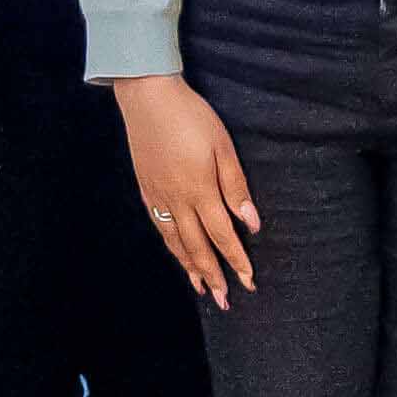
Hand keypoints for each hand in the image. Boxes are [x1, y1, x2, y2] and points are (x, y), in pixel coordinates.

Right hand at [114, 74, 259, 306]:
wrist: (147, 96)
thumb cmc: (191, 117)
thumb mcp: (222, 147)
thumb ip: (235, 187)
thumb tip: (251, 223)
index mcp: (200, 191)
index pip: (223, 236)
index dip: (237, 261)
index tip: (249, 281)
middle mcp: (177, 200)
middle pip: (197, 248)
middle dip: (213, 276)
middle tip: (225, 300)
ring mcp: (158, 196)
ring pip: (175, 242)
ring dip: (190, 267)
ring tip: (201, 287)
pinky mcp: (146, 188)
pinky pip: (160, 226)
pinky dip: (171, 246)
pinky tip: (176, 252)